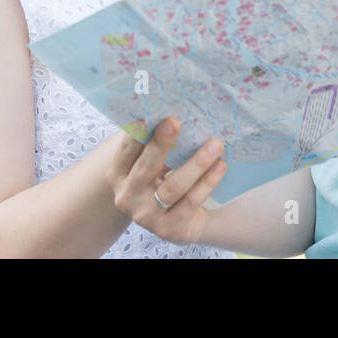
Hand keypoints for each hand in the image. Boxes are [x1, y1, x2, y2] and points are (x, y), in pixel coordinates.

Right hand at [105, 117, 226, 245]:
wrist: (177, 220)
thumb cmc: (161, 179)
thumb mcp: (150, 164)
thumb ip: (151, 142)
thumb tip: (167, 109)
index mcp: (117, 175)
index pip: (126, 150)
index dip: (137, 132)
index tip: (149, 113)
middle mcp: (127, 197)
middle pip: (146, 168)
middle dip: (161, 143)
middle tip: (175, 121)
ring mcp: (147, 216)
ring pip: (173, 186)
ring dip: (196, 163)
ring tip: (215, 144)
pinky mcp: (170, 228)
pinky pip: (191, 202)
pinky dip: (207, 182)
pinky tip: (220, 166)